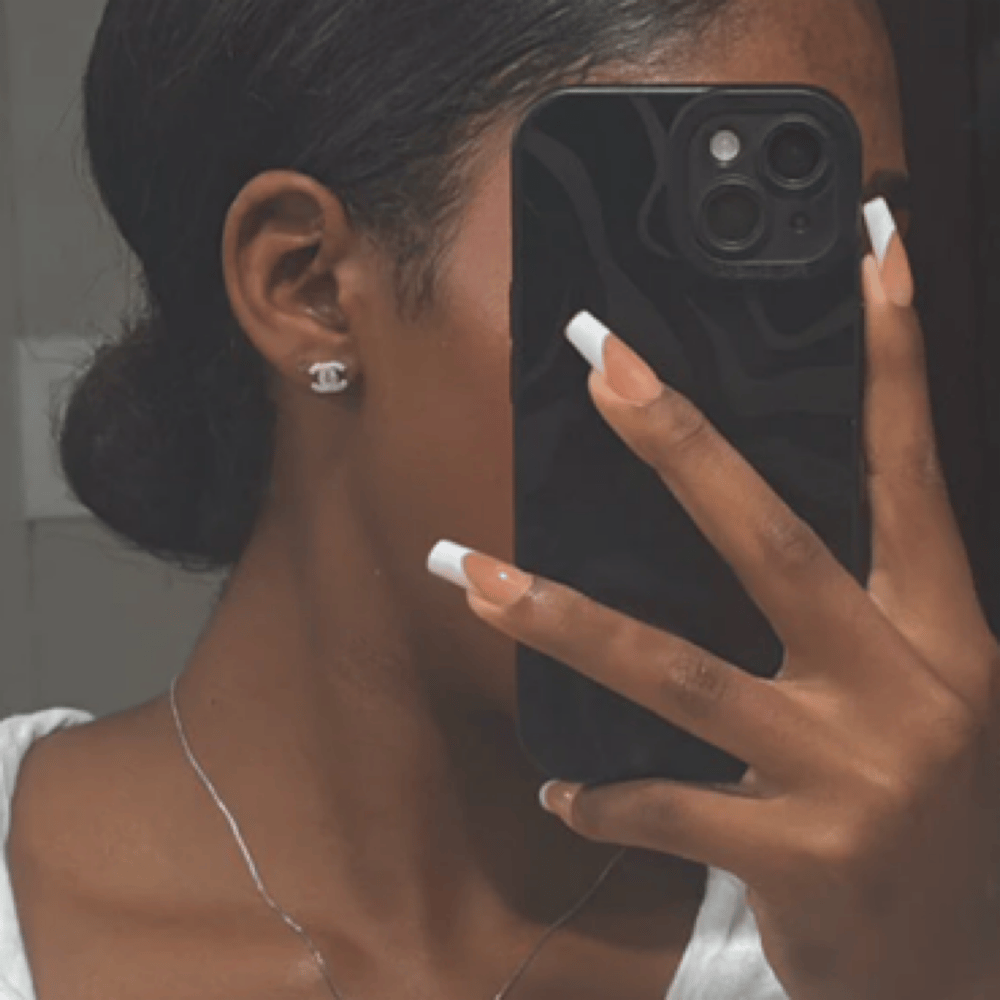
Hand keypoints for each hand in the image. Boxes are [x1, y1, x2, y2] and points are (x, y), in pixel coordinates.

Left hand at [427, 199, 999, 999]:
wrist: (967, 963)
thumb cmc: (937, 814)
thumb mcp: (921, 694)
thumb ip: (856, 614)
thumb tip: (750, 522)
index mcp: (940, 633)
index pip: (909, 469)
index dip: (896, 358)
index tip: (872, 253)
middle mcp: (901, 685)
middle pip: (767, 536)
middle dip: (675, 439)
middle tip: (596, 360)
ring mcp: (848, 771)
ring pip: (674, 668)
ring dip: (558, 615)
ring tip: (468, 570)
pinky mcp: (797, 855)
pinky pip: (665, 806)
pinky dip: (602, 794)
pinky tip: (557, 782)